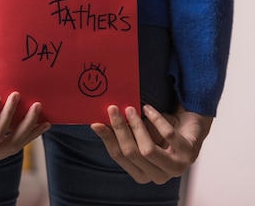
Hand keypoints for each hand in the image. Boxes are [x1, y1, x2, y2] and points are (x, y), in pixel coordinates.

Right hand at [90, 104, 212, 183]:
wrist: (187, 126)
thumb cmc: (159, 132)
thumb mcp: (137, 135)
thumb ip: (120, 134)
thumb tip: (96, 125)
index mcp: (142, 174)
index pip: (119, 157)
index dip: (107, 139)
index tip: (97, 123)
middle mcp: (158, 176)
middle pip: (132, 153)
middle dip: (120, 129)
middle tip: (113, 109)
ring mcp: (176, 167)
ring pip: (148, 150)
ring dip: (137, 126)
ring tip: (131, 109)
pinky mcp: (189, 154)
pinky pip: (168, 135)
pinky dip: (156, 119)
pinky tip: (149, 109)